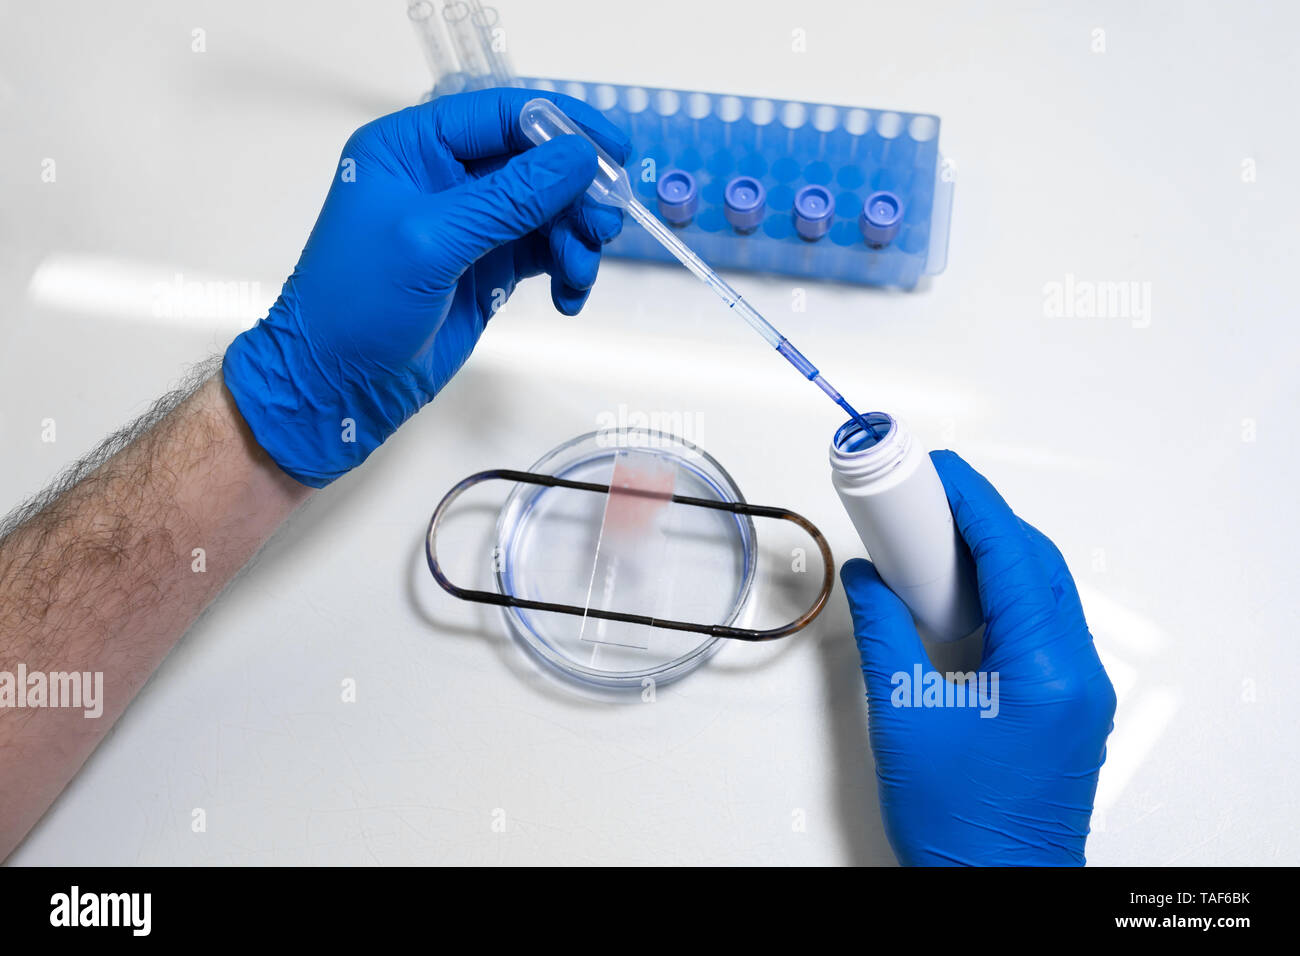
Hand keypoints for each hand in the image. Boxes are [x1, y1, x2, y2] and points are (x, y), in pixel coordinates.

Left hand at [222, 88, 629, 486]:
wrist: (337, 386)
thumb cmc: (355, 306)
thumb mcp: (432, 242)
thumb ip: (509, 198)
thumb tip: (578, 159)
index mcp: (412, 148)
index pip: (500, 116)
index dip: (562, 126)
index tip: (613, 146)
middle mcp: (442, 177)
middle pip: (534, 163)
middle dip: (576, 193)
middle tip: (605, 223)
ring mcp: (468, 225)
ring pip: (547, 210)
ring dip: (575, 237)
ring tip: (581, 272)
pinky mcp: (486, 267)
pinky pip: (544, 252)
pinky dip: (565, 270)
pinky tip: (567, 295)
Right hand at [841, 450, 1115, 865]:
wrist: (993, 889)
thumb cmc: (960, 828)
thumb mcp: (904, 716)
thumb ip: (884, 633)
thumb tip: (870, 580)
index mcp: (1046, 670)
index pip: (1015, 554)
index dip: (974, 500)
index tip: (938, 469)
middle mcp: (1077, 674)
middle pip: (1037, 564)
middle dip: (981, 521)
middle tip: (925, 499)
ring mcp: (1079, 691)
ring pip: (1042, 592)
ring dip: (991, 558)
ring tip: (933, 542)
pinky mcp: (1066, 706)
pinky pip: (1039, 625)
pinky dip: (1000, 596)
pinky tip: (957, 596)